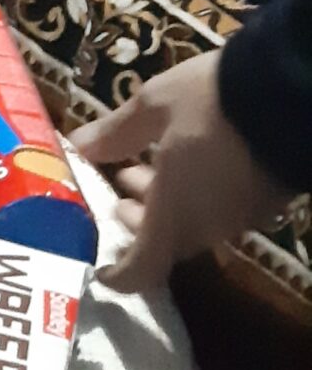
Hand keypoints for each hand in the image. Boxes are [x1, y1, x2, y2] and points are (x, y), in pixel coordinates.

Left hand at [73, 54, 287, 293]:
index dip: (120, 275)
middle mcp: (210, 226)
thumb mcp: (154, 106)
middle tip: (121, 188)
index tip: (99, 267)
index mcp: (176, 214)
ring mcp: (242, 215)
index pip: (145, 269)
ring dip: (165, 201)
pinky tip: (189, 158)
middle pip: (168, 242)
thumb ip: (116, 132)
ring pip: (194, 223)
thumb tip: (79, 146)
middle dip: (140, 220)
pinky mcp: (266, 199)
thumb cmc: (211, 101)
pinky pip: (220, 209)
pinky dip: (195, 194)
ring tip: (146, 164)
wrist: (292, 94)